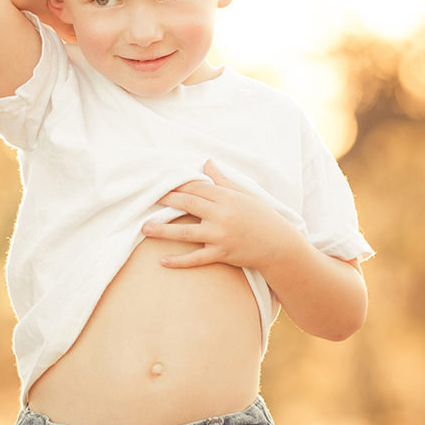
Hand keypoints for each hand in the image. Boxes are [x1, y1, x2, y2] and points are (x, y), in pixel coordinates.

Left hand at [144, 161, 303, 270]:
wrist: (279, 246)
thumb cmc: (262, 217)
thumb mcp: (244, 195)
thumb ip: (222, 180)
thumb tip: (206, 163)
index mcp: (227, 198)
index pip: (197, 188)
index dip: (178, 185)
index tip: (161, 183)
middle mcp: (222, 215)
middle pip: (188, 205)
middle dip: (166, 200)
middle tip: (146, 198)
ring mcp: (221, 235)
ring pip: (186, 232)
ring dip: (163, 230)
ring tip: (145, 228)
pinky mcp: (222, 254)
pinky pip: (196, 258)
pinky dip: (179, 261)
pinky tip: (163, 261)